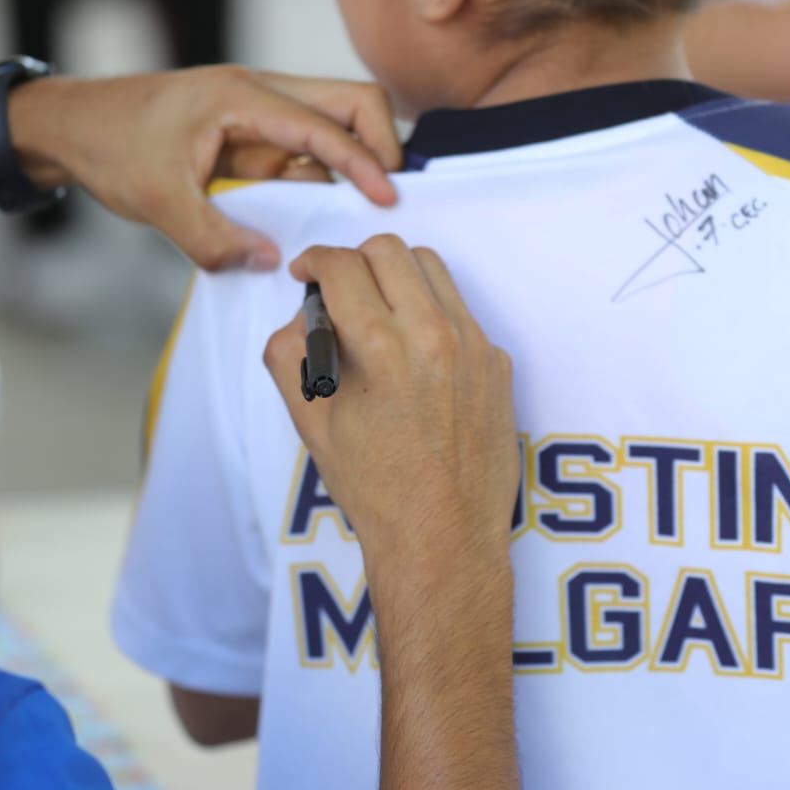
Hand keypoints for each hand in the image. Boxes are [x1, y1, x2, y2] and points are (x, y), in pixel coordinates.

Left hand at [10, 67, 401, 271]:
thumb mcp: (157, 201)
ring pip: (333, 123)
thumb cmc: (110, 148)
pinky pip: (304, 152)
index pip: (323, 123)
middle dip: (380, 142)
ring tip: (370, 212)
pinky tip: (330, 214)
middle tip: (390, 196)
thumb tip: (269, 261)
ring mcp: (258, 113)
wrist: (72, 127)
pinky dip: (325, 178)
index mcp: (239, 95)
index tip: (388, 199)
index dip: (362, 162)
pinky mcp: (251, 137)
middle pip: (349, 99)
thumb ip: (213, 239)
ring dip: (355, 162)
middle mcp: (258, 93)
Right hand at [262, 236, 518, 581]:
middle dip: (354, 260)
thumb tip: (303, 314)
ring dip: (396, 277)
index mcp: (382, 346)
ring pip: (432, 269)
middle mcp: (435, 334)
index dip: (314, 261)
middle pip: (389, 250)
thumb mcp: (310, 421)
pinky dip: (430, 315)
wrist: (442, 539)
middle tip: (338, 290)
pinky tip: (413, 357)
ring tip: (377, 314)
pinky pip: (460, 311)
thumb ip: (291, 353)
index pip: (342, 265)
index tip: (306, 274)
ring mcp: (474, 346)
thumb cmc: (375, 489)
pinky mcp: (497, 363)